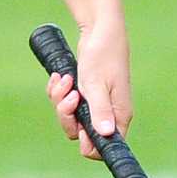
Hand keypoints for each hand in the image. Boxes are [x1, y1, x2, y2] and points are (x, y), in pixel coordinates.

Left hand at [44, 14, 132, 159]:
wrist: (99, 30)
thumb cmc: (103, 55)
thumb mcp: (97, 84)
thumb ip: (99, 111)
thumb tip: (106, 135)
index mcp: (117, 116)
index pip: (103, 148)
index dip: (87, 142)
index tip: (78, 126)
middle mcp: (108, 114)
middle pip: (79, 134)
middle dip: (67, 115)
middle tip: (70, 95)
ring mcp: (95, 104)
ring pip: (70, 117)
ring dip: (60, 100)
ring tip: (65, 79)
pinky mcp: (85, 94)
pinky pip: (65, 103)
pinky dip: (59, 91)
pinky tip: (60, 76)